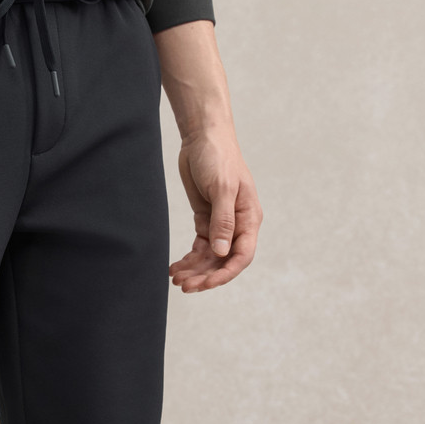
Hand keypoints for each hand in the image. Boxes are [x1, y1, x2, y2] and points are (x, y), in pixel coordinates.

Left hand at [169, 127, 261, 291]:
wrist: (203, 138)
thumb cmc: (218, 157)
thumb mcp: (222, 188)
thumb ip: (223, 221)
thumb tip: (223, 252)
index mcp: (249, 218)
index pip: (242, 255)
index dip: (225, 273)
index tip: (206, 283)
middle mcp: (237, 225)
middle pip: (224, 261)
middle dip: (205, 276)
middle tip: (184, 286)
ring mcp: (221, 224)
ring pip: (210, 257)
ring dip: (194, 270)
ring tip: (175, 278)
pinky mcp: (206, 220)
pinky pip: (199, 248)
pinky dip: (188, 259)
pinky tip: (175, 267)